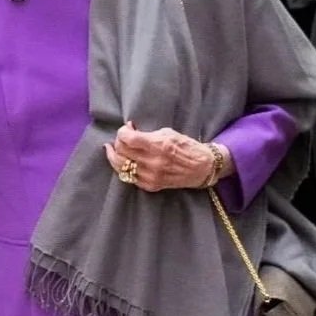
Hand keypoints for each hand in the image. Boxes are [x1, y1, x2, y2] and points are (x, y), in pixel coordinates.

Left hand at [104, 122, 228, 191]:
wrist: (203, 168)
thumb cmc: (187, 147)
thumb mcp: (168, 133)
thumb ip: (147, 133)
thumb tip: (130, 129)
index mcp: (158, 145)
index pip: (127, 139)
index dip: (122, 132)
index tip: (125, 129)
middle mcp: (153, 162)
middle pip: (121, 151)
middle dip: (118, 142)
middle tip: (121, 138)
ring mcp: (151, 176)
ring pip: (120, 166)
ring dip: (114, 156)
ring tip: (112, 149)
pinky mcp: (151, 186)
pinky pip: (129, 177)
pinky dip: (123, 168)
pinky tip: (123, 162)